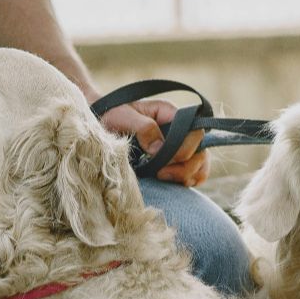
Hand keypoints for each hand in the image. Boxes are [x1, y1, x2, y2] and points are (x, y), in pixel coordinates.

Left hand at [95, 98, 210, 186]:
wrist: (99, 122)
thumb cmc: (109, 114)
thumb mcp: (122, 117)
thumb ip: (144, 128)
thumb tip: (159, 149)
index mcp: (170, 114)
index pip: (194, 132)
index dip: (185, 149)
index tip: (164, 161)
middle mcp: (179, 129)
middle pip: (200, 150)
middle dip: (185, 167)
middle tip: (161, 174)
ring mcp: (178, 145)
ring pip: (200, 163)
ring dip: (187, 175)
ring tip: (165, 179)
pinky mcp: (173, 160)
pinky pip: (193, 172)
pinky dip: (189, 180)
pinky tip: (174, 184)